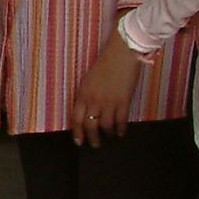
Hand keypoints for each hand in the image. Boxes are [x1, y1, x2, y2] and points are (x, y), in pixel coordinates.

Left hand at [70, 33, 143, 147]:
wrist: (122, 53)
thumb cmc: (106, 63)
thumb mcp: (89, 80)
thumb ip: (87, 96)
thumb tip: (88, 112)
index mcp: (83, 93)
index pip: (75, 118)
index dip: (77, 132)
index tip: (79, 141)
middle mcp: (93, 100)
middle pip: (89, 125)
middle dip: (92, 138)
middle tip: (95, 145)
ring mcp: (108, 102)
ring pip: (105, 126)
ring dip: (107, 134)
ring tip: (110, 138)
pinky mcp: (123, 101)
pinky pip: (120, 121)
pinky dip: (120, 129)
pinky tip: (121, 132)